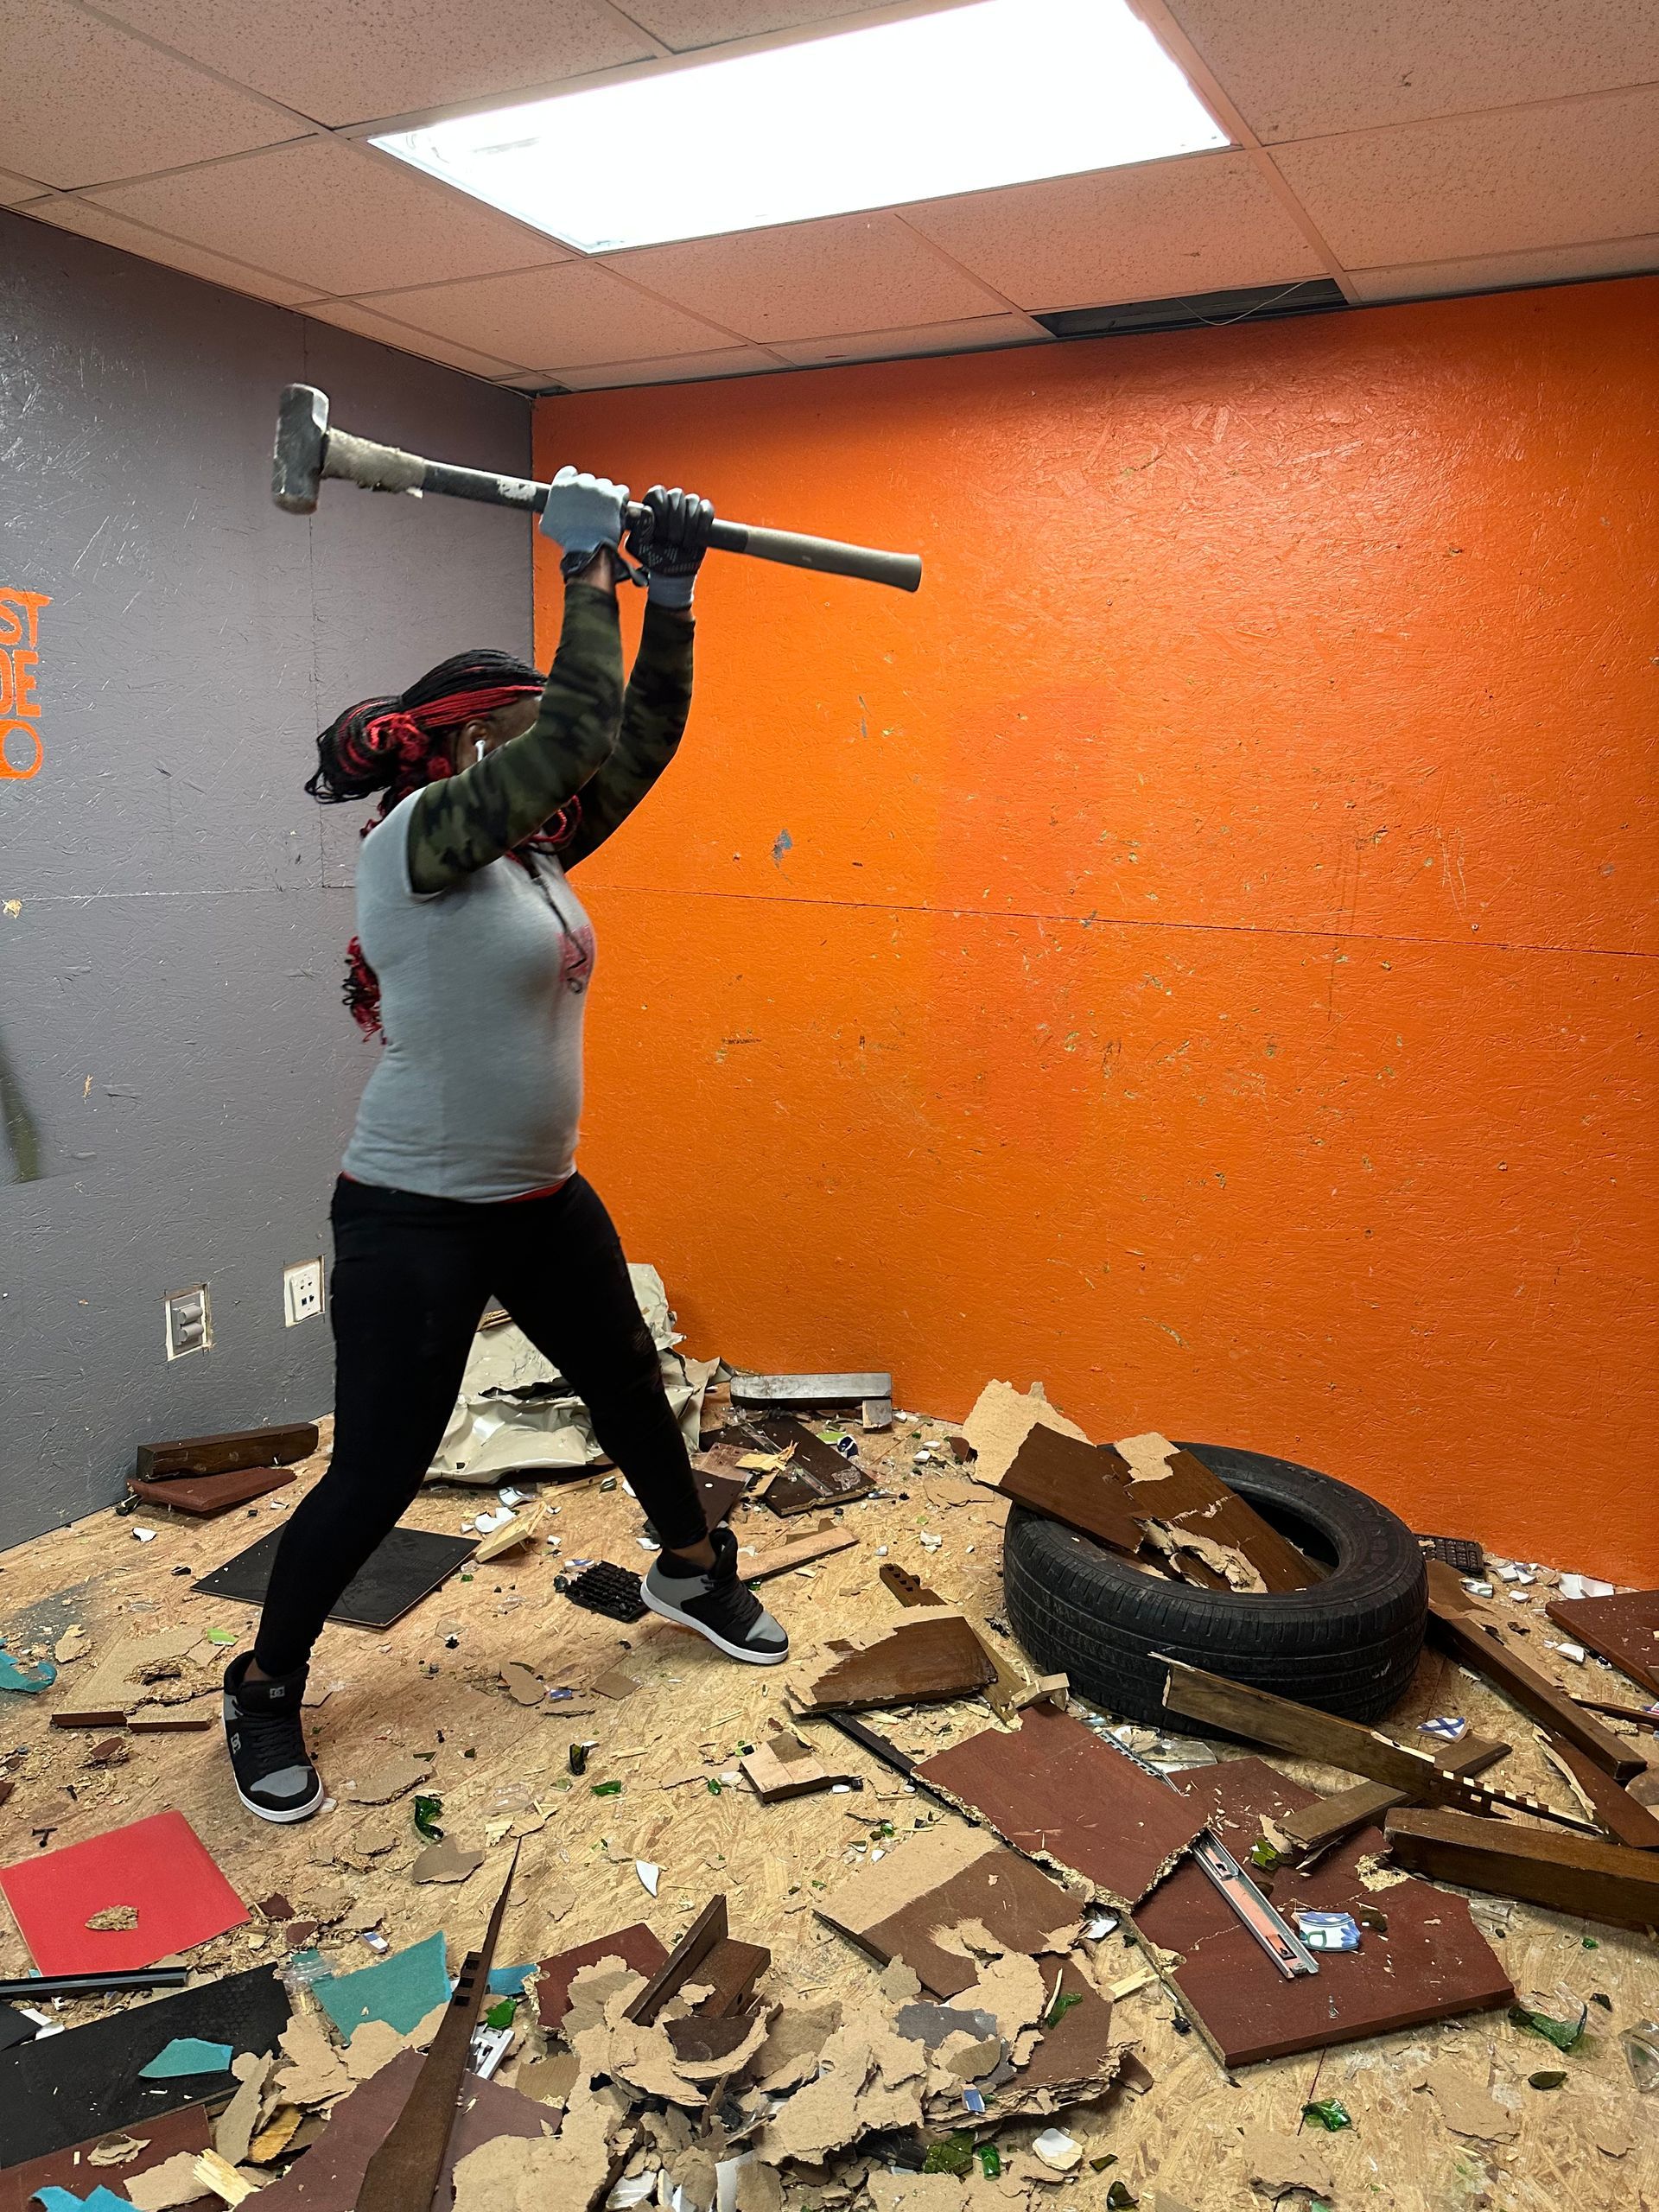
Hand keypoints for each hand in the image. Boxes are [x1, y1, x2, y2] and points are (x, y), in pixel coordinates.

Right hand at [540, 467, 629, 573]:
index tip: (576, 490)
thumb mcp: (547, 524)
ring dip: (604, 494)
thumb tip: (550, 512)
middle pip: (588, 479)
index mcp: (561, 485)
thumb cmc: (567, 538)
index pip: (568, 472)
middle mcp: (580, 483)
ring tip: (603, 510)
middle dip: (589, 491)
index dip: (573, 481)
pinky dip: (620, 497)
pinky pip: (621, 490)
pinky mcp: (615, 496)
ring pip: (604, 484)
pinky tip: (616, 507)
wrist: (587, 547)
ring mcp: (599, 488)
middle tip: (590, 506)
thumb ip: (549, 511)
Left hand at [626, 484, 714, 608]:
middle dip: (676, 520)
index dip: (661, 509)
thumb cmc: (653, 556)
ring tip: (684, 543)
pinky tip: (698, 538)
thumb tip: (647, 510)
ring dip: (690, 524)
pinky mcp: (703, 515)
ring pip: (693, 500)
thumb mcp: (640, 546)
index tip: (660, 530)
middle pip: (677, 494)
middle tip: (672, 540)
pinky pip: (707, 509)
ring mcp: (688, 507)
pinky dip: (703, 523)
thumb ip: (641, 528)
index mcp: (652, 504)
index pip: (658, 492)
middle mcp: (670, 501)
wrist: (671, 572)